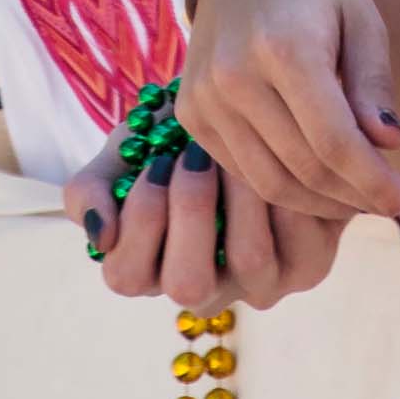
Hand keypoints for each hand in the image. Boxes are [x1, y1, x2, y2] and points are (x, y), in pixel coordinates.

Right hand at [72, 127, 347, 313]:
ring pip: (247, 260)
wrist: (250, 108)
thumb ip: (91, 188)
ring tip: (239, 144)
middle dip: (189, 209)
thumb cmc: (177, 138)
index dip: (140, 218)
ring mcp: (257, 284)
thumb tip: (97, 233)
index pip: (126, 275)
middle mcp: (205, 290)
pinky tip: (277, 151)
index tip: (158, 162)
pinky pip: (298, 237)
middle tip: (196, 155)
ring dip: (237, 192)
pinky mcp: (307, 264)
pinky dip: (284, 186)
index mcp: (152, 269)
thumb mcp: (125, 153)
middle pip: (187, 285)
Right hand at [173, 0, 399, 230]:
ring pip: (270, 184)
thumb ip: (373, 85)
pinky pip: (241, 171)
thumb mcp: (362, 19)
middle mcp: (234, 76)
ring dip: (323, 204)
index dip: (379, 185)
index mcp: (283, 47)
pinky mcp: (190, 112)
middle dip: (359, 199)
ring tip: (364, 201)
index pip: (336, 143)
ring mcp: (204, 97)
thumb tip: (390, 148)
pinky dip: (284, 188)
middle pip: (305, 169)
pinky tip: (320, 184)